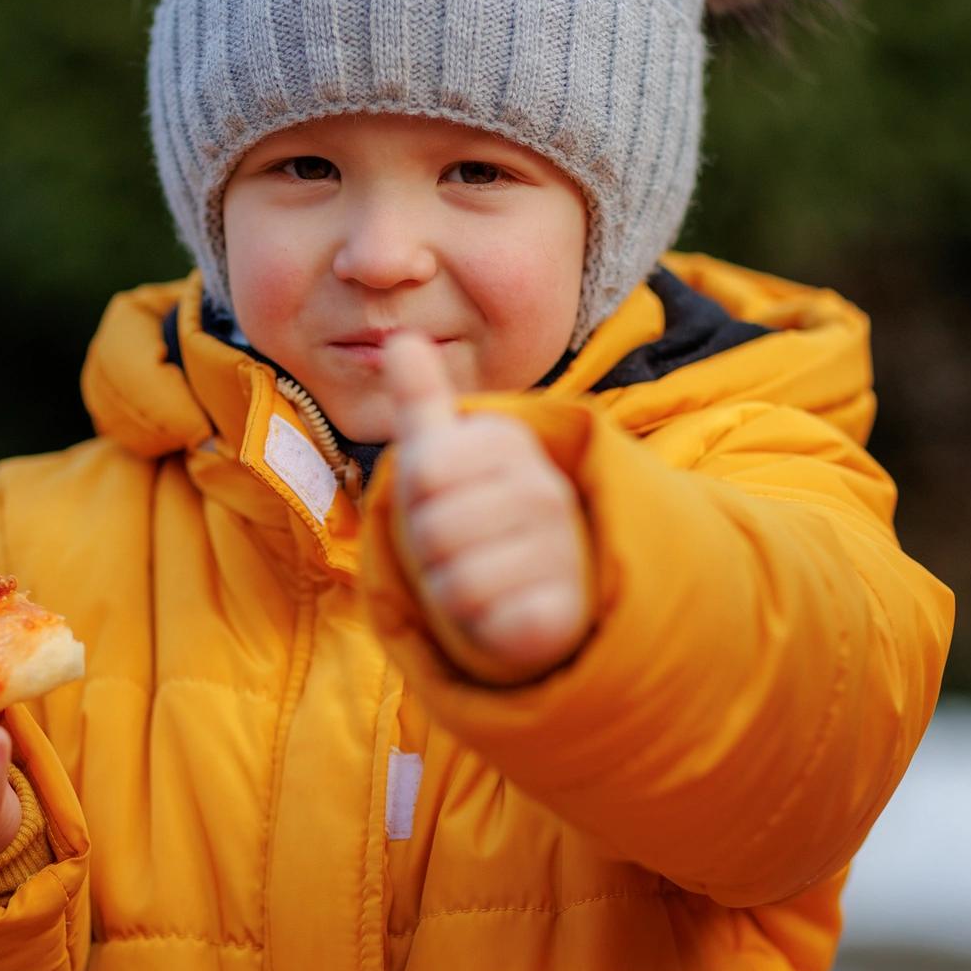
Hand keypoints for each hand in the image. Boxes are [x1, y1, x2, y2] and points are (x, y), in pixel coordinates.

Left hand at [380, 332, 594, 683]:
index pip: (423, 471)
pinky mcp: (567, 612)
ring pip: (457, 584)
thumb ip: (423, 402)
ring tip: (481, 583)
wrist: (546, 589)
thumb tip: (402, 339)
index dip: (414, 500)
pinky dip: (485, 630)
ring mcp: (563, 550)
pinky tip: (505, 615)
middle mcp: (545, 491)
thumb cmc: (477, 517)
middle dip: (427, 554)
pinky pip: (493, 626)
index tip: (443, 502)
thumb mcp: (443, 456)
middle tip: (459, 551)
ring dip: (451, 596)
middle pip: (433, 531)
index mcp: (508, 444)